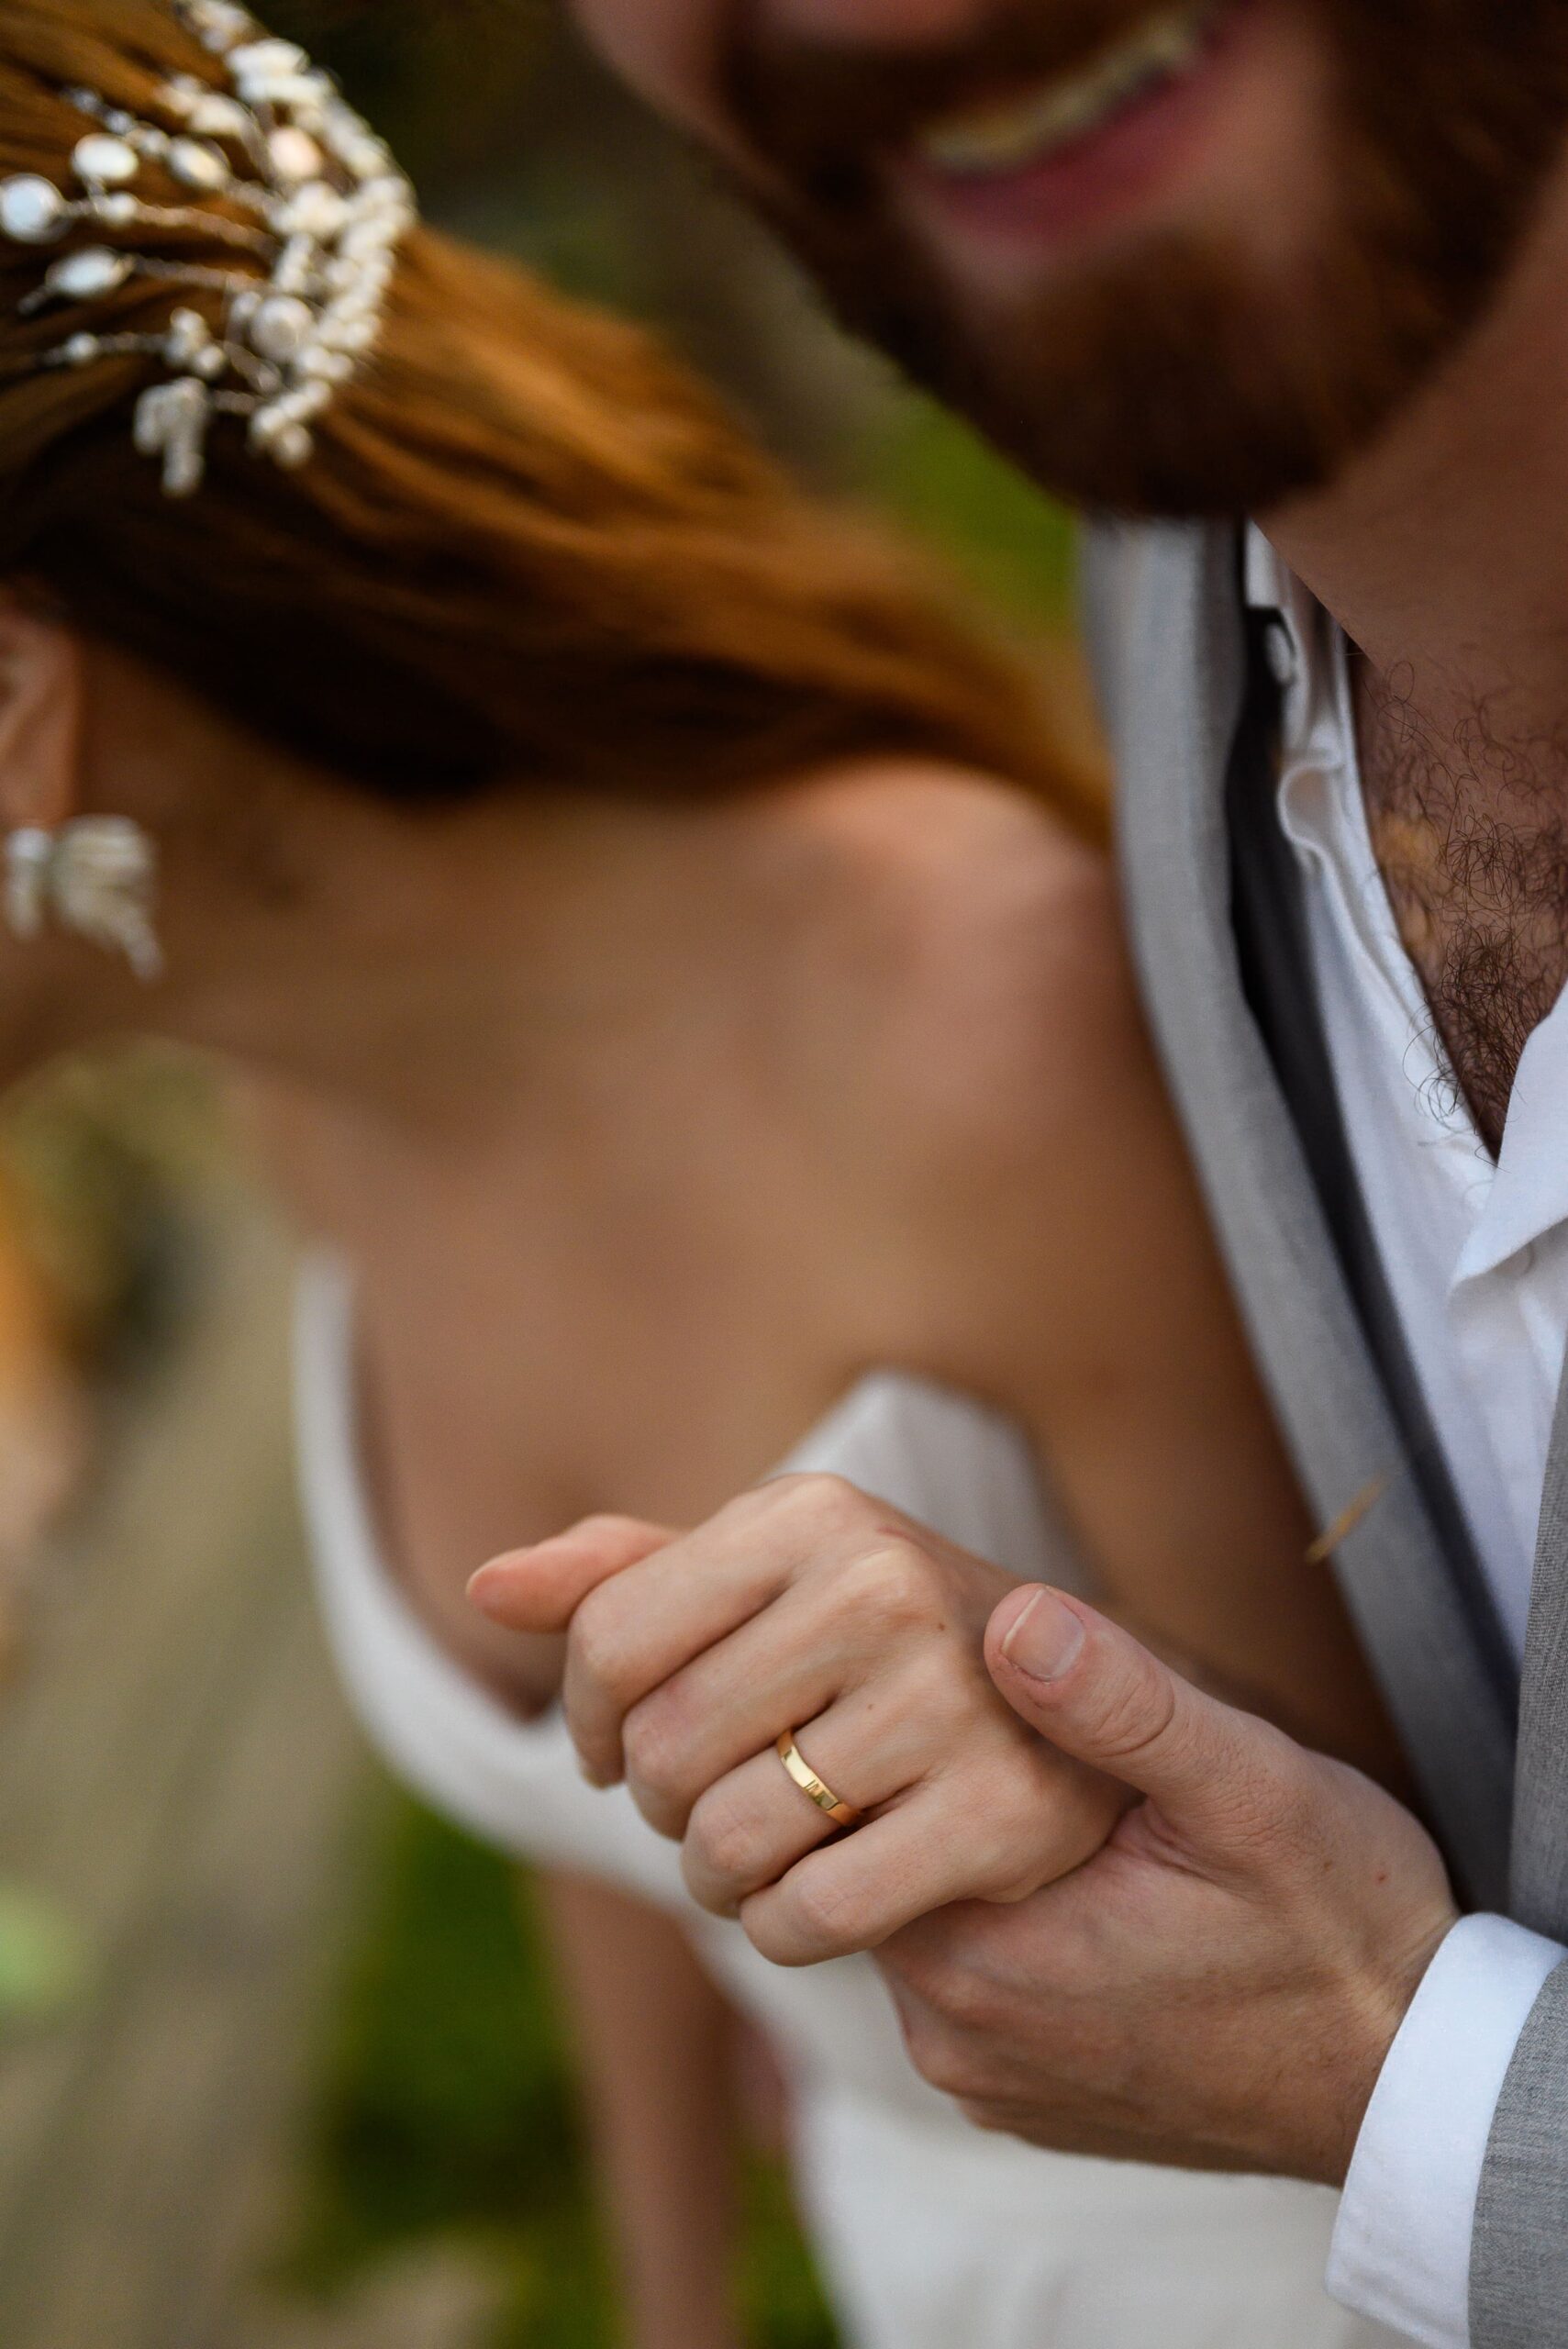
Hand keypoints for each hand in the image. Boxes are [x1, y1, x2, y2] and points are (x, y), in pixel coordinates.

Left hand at [469, 1475, 1126, 1962]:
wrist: (1081, 1707)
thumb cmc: (877, 1641)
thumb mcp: (766, 1580)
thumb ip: (622, 1577)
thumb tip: (484, 1588)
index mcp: (812, 1512)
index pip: (611, 1637)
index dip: (587, 1720)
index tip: (610, 1752)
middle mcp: (885, 1583)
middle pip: (661, 1749)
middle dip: (659, 1805)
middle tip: (706, 1806)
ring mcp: (951, 1698)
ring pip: (727, 1843)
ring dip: (716, 1879)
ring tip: (758, 1852)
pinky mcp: (1002, 1814)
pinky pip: (807, 1918)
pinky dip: (784, 1932)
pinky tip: (814, 1897)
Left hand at [877, 1583, 1460, 2185]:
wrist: (1416, 2089)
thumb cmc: (1342, 1928)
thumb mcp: (1251, 1788)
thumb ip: (1123, 1703)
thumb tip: (1011, 1614)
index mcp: (979, 1957)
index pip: (850, 1818)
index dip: (890, 1730)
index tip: (951, 1674)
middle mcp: (956, 2035)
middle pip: (876, 1868)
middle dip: (927, 1788)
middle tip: (1008, 1717)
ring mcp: (988, 2077)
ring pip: (921, 1923)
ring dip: (968, 1856)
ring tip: (1059, 1797)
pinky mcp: (1027, 2099)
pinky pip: (972, 1985)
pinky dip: (1007, 1926)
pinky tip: (1086, 1879)